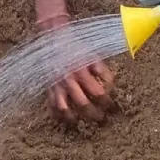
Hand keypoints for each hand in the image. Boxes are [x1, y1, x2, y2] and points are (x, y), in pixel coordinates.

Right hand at [34, 0, 116, 125]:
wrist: (54, 37)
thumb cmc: (76, 47)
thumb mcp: (92, 55)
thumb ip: (102, 70)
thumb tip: (110, 85)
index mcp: (82, 70)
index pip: (98, 93)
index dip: (107, 102)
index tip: (111, 107)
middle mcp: (69, 79)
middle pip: (84, 104)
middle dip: (95, 114)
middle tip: (101, 119)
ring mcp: (57, 84)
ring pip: (65, 109)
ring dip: (74, 118)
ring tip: (80, 122)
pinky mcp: (48, 86)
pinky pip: (51, 105)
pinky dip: (57, 114)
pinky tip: (64, 118)